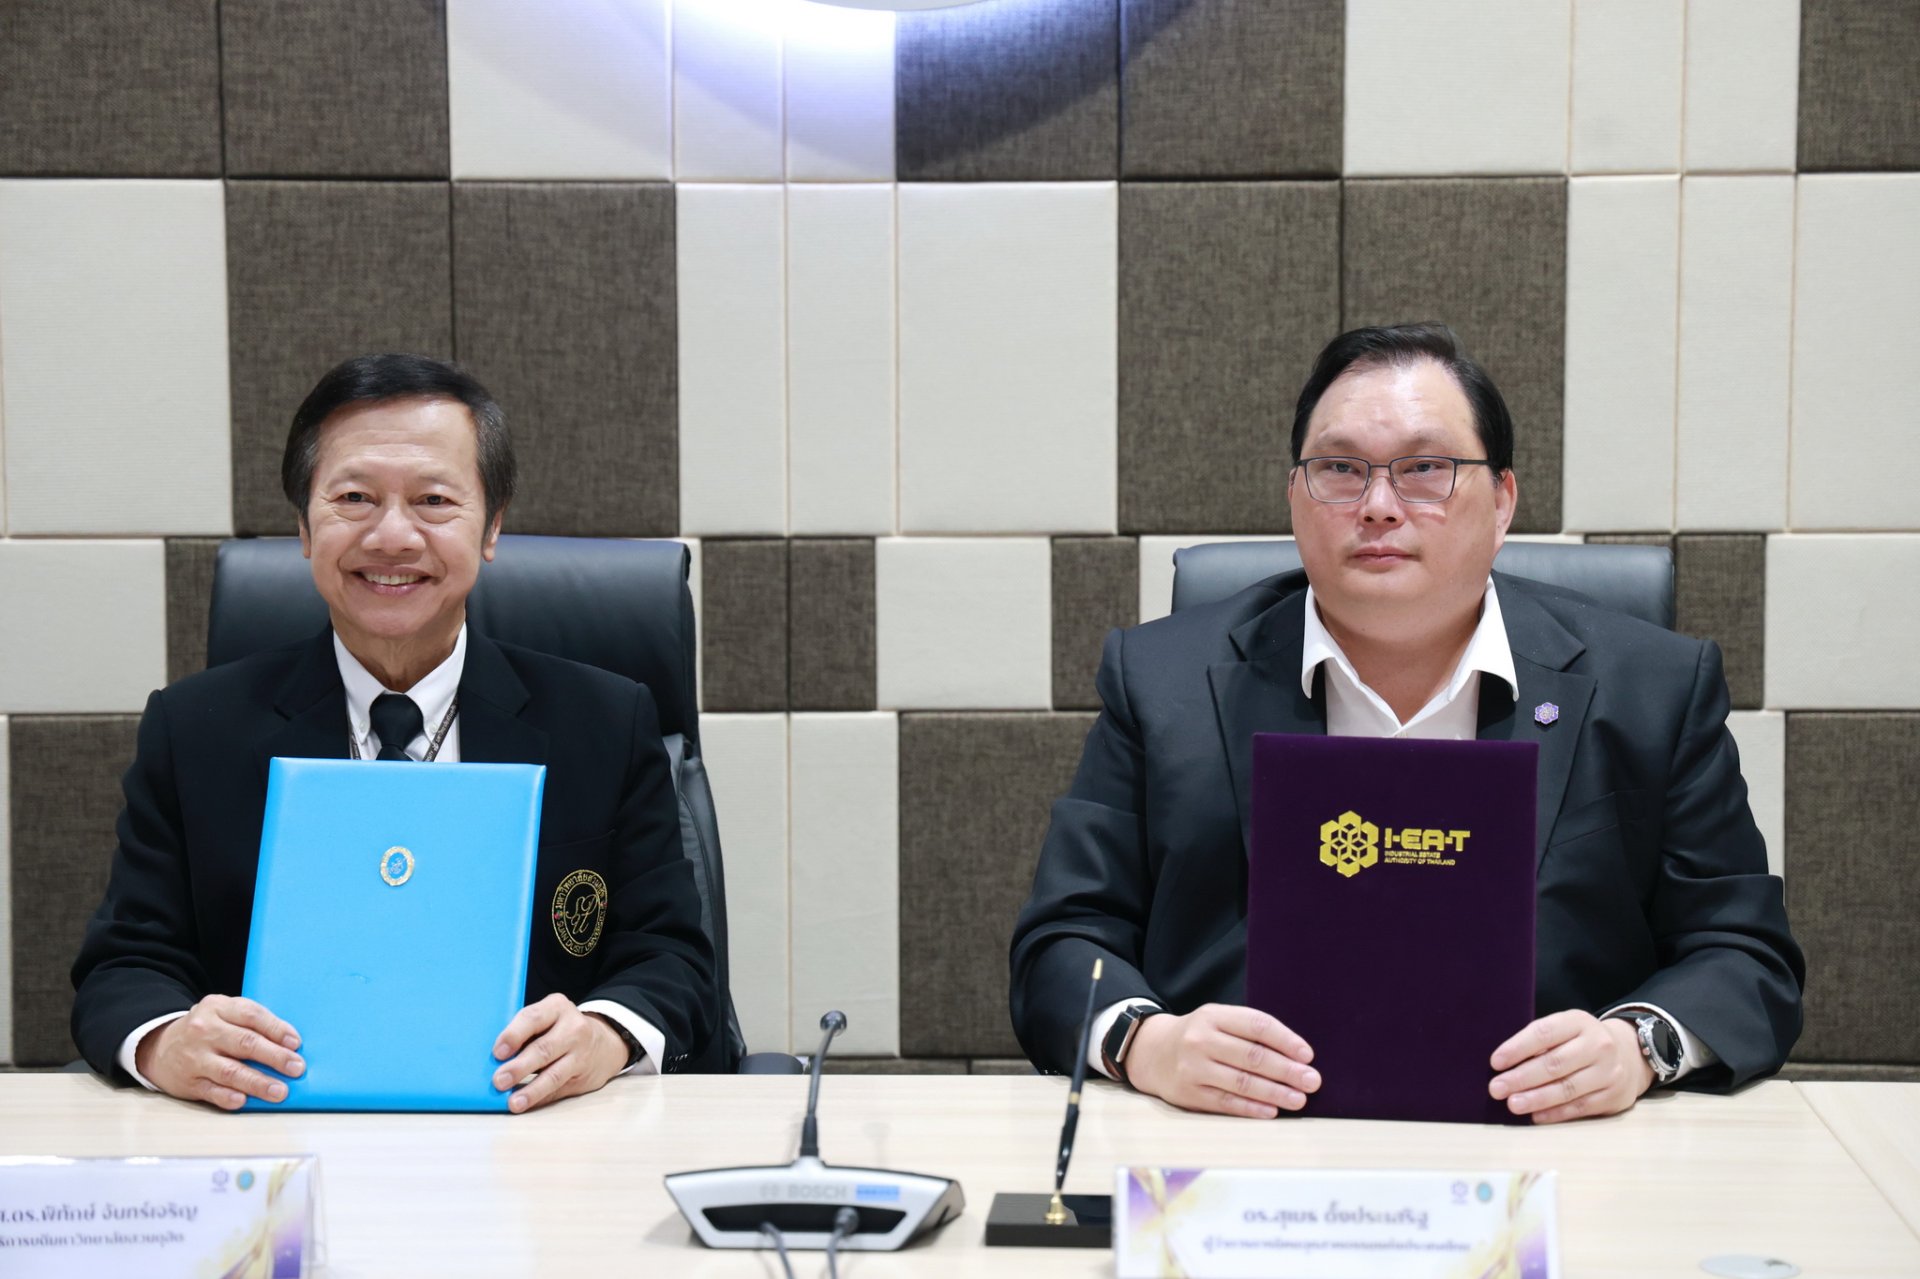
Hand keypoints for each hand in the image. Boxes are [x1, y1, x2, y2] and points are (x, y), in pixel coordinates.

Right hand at [136, 995, 303, 1110]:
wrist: (159, 1047)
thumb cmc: (206, 1030)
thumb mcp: (223, 1013)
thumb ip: (251, 1022)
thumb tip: (289, 1044)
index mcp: (218, 1007)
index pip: (252, 1015)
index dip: (276, 1029)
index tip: (296, 1043)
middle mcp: (205, 1031)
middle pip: (245, 1043)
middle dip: (275, 1057)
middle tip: (296, 1068)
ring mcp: (196, 1057)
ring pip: (230, 1071)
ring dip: (258, 1082)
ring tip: (279, 1091)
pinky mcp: (188, 1082)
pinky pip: (211, 1091)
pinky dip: (228, 1097)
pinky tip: (244, 1100)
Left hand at [491, 993, 630, 1113]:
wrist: (604, 1044)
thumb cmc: (561, 1029)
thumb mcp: (548, 1018)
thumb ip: (524, 1032)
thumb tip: (493, 1058)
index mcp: (557, 1007)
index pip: (533, 1018)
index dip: (513, 1035)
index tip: (497, 1052)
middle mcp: (573, 1029)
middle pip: (543, 1049)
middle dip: (519, 1067)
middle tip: (499, 1080)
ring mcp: (580, 1055)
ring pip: (554, 1074)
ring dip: (531, 1090)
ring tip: (513, 1102)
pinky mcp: (582, 1078)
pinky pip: (557, 1090)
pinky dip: (539, 1099)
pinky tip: (525, 1104)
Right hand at [1123, 1003, 1319, 1118]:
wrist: (1152, 1052)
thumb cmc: (1199, 1036)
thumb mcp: (1218, 1021)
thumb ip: (1250, 1032)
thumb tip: (1296, 1055)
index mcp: (1213, 1016)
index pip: (1256, 1025)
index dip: (1285, 1040)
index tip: (1308, 1054)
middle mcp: (1201, 1040)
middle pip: (1252, 1056)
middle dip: (1287, 1070)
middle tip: (1312, 1080)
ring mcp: (1193, 1068)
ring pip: (1242, 1082)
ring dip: (1275, 1092)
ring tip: (1299, 1099)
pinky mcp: (1188, 1093)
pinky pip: (1226, 1102)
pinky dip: (1252, 1108)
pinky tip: (1272, 1111)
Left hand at [1489, 1010, 1652, 1123]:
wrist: (1629, 1055)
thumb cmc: (1581, 1042)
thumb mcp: (1566, 1029)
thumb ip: (1541, 1041)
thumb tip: (1505, 1064)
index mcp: (1579, 1022)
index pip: (1544, 1033)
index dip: (1518, 1048)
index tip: (1495, 1062)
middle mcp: (1598, 1045)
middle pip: (1555, 1064)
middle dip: (1521, 1078)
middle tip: (1496, 1088)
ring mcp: (1609, 1072)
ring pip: (1567, 1088)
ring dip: (1536, 1098)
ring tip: (1512, 1104)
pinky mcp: (1614, 1096)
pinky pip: (1580, 1107)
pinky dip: (1555, 1113)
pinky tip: (1535, 1116)